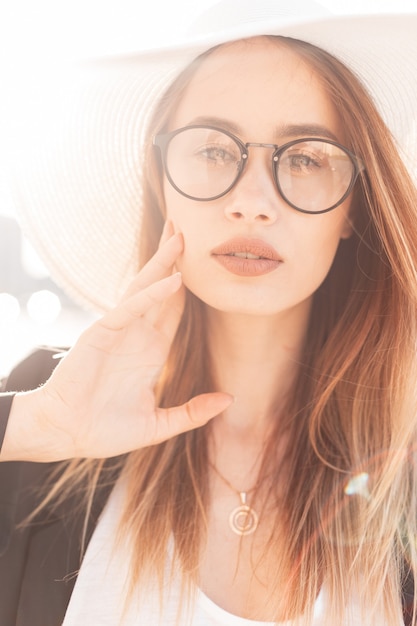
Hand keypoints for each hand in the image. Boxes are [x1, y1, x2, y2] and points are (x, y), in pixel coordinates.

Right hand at [2, 223, 232, 461]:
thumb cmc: (106, 430)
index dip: (188, 287)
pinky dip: (150, 294)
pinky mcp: (101, 333)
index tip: (204, 263)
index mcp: (151, 351)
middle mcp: (137, 335)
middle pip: (161, 289)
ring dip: (163, 262)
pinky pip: (130, 308)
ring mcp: (119, 331)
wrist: (68, 435)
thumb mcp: (158, 425)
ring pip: (145, 288)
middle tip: (189, 229)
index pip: (174, 310)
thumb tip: (229, 399)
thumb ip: (192, 412)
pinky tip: (172, 280)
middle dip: (175, 260)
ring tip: (180, 235)